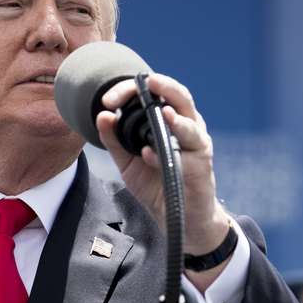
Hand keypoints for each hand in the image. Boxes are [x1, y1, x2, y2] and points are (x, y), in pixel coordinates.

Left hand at [95, 73, 233, 283]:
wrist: (179, 219)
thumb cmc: (157, 184)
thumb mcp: (128, 162)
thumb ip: (114, 140)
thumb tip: (102, 116)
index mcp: (168, 121)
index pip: (154, 94)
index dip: (131, 90)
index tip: (107, 100)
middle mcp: (186, 127)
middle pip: (179, 96)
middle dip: (161, 87)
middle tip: (143, 83)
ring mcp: (196, 145)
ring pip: (190, 121)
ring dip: (175, 114)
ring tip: (161, 110)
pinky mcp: (200, 166)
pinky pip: (187, 154)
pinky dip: (168, 150)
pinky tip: (150, 153)